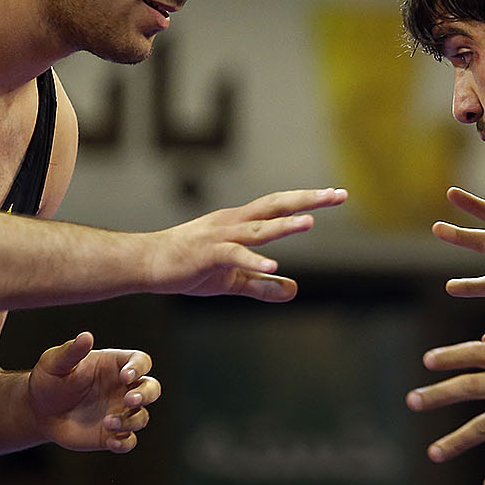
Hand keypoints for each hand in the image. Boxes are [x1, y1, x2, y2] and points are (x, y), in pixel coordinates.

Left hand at [28, 333, 160, 452]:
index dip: (139, 367)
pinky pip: (128, 441)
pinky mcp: (111, 435)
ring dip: (131, 421)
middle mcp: (122, 388)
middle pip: (151, 388)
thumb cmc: (49, 380)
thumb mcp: (56, 363)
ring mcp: (119, 412)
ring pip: (141, 417)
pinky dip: (124, 443)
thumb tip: (86, 336)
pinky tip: (111, 440)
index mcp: (115, 365)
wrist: (39, 411)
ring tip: (108, 423)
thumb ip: (72, 351)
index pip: (140, 361)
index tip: (126, 375)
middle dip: (146, 394)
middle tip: (129, 399)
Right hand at [148, 187, 347, 301]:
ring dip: (284, 225)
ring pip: (258, 228)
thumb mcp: (233, 280)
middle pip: (276, 206)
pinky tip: (273, 266)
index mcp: (241, 223)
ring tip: (310, 222)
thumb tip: (294, 291)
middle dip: (307, 200)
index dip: (308, 200)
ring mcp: (220, 236)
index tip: (337, 194)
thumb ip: (263, 285)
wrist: (146, 264)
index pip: (280, 206)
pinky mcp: (207, 254)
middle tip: (338, 195)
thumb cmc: (188, 267)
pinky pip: (234, 256)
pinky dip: (253, 261)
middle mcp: (234, 222)